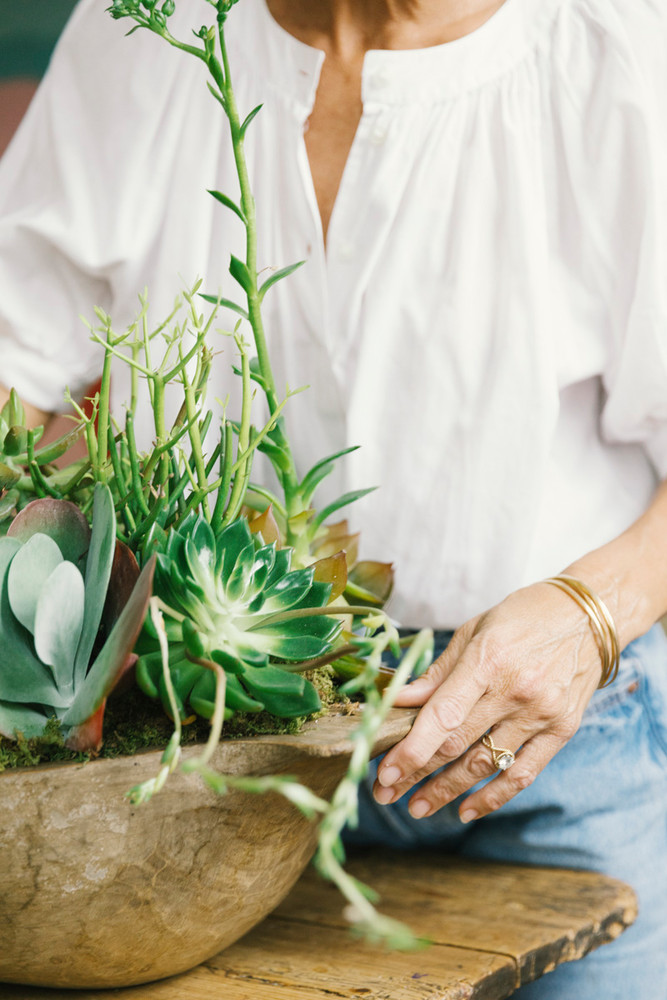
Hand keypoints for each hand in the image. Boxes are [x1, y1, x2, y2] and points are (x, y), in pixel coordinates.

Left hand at [372, 582, 605, 822]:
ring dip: (447, 791)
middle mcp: (516, 691)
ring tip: (417, 808)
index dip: (412, 749)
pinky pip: (523, 774)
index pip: (443, 716)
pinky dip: (493, 797)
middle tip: (385, 795)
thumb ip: (437, 672)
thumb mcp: (474, 631)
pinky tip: (465, 810)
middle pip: (458, 745)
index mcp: (488, 660)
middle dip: (417, 774)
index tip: (385, 773)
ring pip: (486, 764)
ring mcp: (541, 714)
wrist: (589, 615)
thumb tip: (396, 700)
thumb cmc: (523, 617)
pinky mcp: (562, 731)